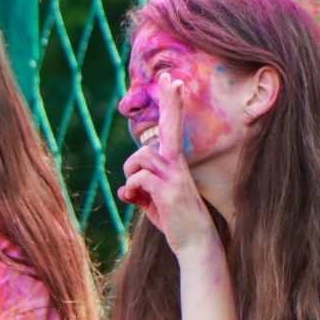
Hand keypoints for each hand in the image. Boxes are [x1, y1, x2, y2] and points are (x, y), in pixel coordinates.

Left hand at [117, 73, 218, 255]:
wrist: (195, 244)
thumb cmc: (174, 221)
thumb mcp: (153, 201)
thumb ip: (139, 189)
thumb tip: (125, 189)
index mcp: (174, 163)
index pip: (172, 127)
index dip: (172, 104)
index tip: (173, 80)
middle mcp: (176, 165)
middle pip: (166, 128)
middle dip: (167, 105)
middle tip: (169, 75)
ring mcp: (174, 176)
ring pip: (140, 157)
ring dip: (130, 173)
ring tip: (135, 191)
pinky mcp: (167, 191)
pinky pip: (137, 179)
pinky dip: (130, 190)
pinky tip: (134, 201)